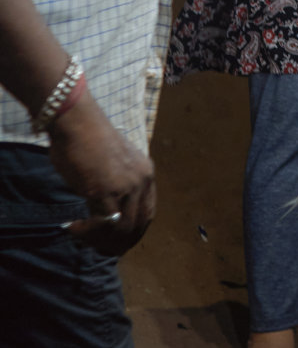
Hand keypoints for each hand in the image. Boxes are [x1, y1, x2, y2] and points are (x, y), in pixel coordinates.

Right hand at [47, 97, 155, 255]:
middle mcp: (142, 181)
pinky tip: (73, 227)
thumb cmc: (88, 140)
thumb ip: (116, 183)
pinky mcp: (106, 190)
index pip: (148, 213)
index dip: (134, 232)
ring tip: (82, 238)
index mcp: (146, 173)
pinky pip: (103, 223)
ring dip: (101, 240)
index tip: (117, 241)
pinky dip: (87, 232)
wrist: (78, 123)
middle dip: (120, 243)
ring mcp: (126, 186)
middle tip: (100, 250)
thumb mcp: (113, 164)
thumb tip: (107, 207)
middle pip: (138, 225)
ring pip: (122, 228)